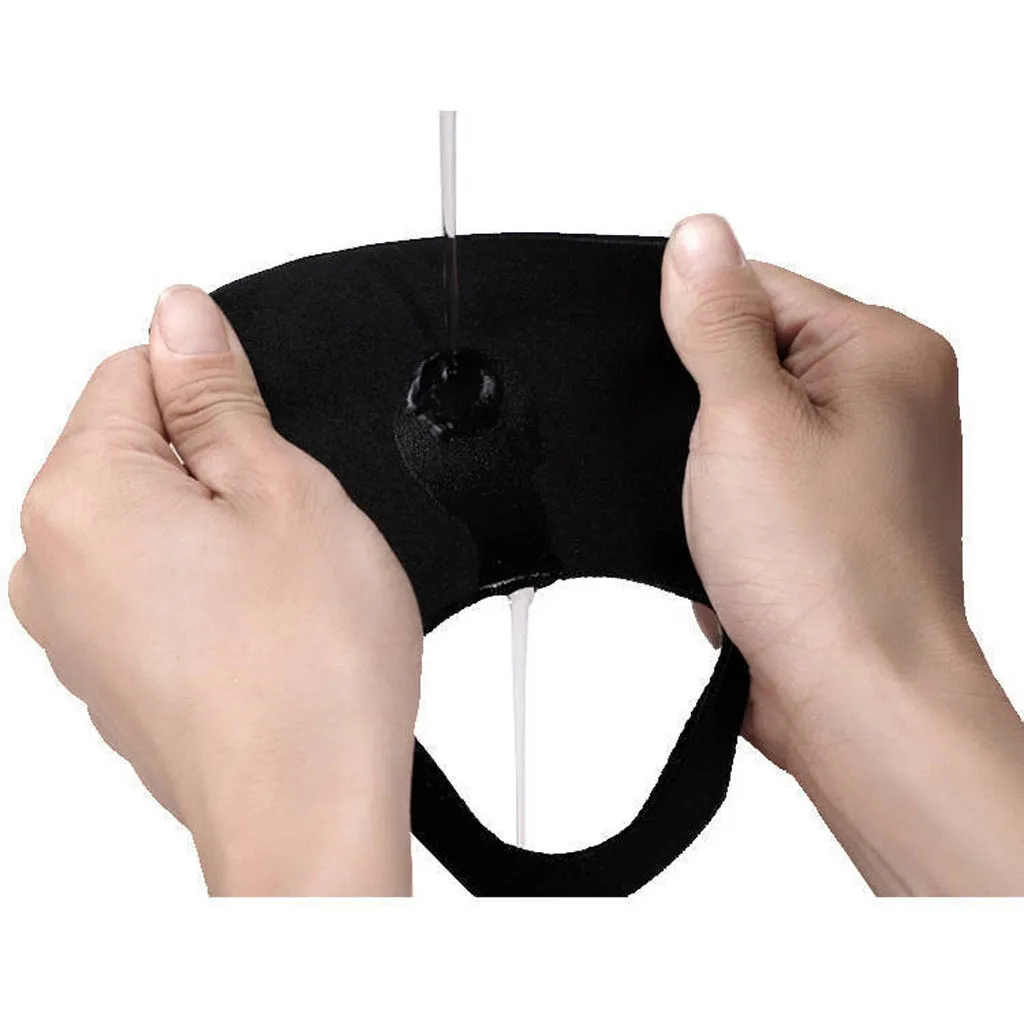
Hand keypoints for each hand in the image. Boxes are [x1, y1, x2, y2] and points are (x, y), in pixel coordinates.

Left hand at [8, 286, 422, 894]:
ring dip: (218, 532)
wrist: (311, 812)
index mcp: (78, 496)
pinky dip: (208, 592)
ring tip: (280, 589)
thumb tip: (179, 316)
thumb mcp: (282, 488)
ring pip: (154, 525)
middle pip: (136, 451)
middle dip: (216, 466)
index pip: (135, 372)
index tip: (268, 443)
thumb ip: (216, 394)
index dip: (220, 394)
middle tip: (286, 525)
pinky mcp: (111, 677)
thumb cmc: (306, 668)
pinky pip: (157, 592)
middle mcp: (50, 563)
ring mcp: (74, 632)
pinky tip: (264, 632)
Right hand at [661, 215, 1023, 894]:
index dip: (692, 335)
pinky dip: (724, 515)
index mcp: (886, 350)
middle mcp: (886, 400)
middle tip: (717, 475)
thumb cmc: (829, 574)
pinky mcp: (832, 515)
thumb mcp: (746, 421)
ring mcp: (861, 463)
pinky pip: (750, 486)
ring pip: (740, 433)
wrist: (855, 700)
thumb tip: (698, 235)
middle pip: (747, 360)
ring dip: (709, 477)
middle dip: (702, 419)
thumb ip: (716, 321)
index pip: (757, 286)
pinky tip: (737, 552)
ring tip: (736, 524)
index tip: (680, 396)